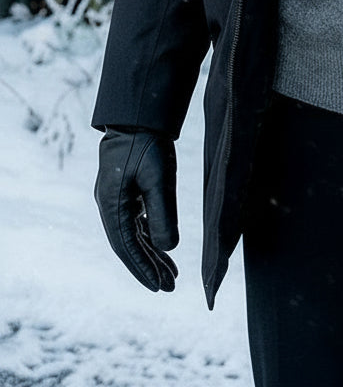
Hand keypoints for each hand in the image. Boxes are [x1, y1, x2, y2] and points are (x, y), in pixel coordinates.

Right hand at [94, 128, 178, 291]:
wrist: (139, 115)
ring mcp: (116, 198)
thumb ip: (162, 213)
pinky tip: (162, 248)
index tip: (159, 287)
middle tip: (169, 288)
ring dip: (151, 254)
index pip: (126, 247)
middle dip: (148, 267)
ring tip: (171, 275)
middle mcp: (109, 204)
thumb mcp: (159, 178)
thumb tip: (168, 248)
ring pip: (133, 234)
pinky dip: (150, 236)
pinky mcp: (126, 190)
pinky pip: (137, 221)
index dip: (142, 268)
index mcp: (111, 204)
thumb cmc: (148, 144)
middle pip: (129, 245)